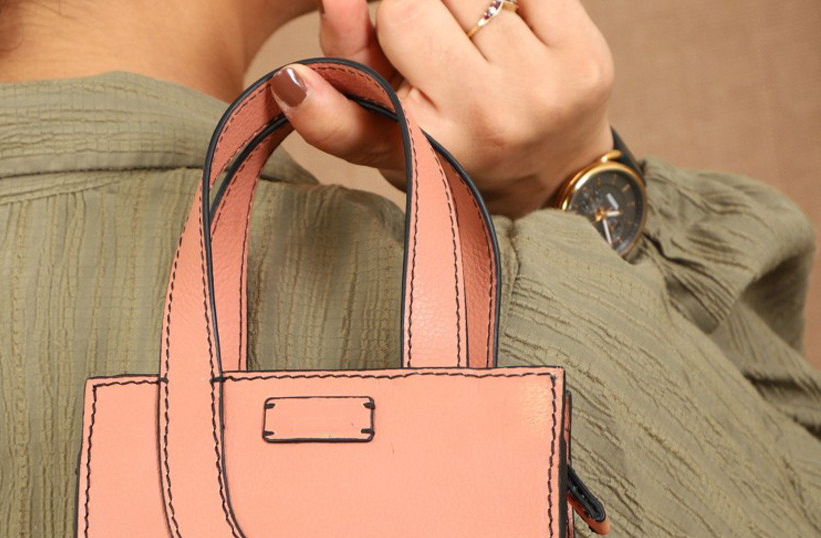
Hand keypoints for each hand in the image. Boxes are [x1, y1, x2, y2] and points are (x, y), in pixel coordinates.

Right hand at [268, 0, 614, 217]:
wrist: (546, 174)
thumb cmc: (451, 151)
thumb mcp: (383, 139)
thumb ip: (337, 96)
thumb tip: (299, 60)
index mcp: (431, 138)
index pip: (392, 15)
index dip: (374, 5)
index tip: (355, 5)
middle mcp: (490, 115)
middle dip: (422, 7)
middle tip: (434, 47)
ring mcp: (544, 84)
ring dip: (463, 4)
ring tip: (468, 45)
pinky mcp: (586, 56)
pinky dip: (510, 0)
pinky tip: (507, 32)